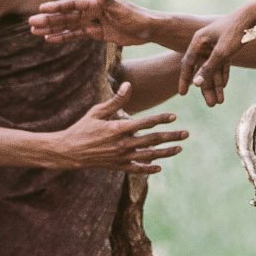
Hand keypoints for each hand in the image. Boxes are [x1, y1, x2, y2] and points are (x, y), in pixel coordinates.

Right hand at [28, 0, 152, 45]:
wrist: (149, 29)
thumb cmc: (137, 16)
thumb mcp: (122, 8)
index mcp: (95, 3)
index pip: (72, 4)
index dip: (57, 7)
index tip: (42, 8)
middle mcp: (91, 10)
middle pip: (66, 15)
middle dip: (49, 19)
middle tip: (31, 22)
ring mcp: (93, 22)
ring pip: (68, 25)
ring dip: (52, 28)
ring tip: (34, 31)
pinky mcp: (96, 33)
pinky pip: (76, 35)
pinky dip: (63, 37)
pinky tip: (50, 39)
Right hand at [52, 82, 187, 172]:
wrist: (69, 151)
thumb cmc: (82, 128)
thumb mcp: (97, 111)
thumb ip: (115, 100)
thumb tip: (128, 86)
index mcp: (118, 129)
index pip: (145, 123)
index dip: (160, 118)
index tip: (173, 116)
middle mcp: (122, 144)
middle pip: (152, 140)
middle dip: (170, 136)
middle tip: (186, 134)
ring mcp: (121, 157)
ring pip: (148, 156)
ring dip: (165, 152)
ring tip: (179, 148)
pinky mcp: (117, 166)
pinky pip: (136, 169)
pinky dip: (148, 169)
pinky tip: (158, 168)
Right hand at [178, 15, 247, 106]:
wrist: (254, 15)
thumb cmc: (236, 31)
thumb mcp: (222, 52)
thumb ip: (208, 68)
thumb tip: (195, 84)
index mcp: (198, 41)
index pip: (187, 64)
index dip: (185, 79)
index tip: (183, 94)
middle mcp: (205, 43)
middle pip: (202, 69)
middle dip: (206, 88)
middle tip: (210, 105)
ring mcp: (216, 45)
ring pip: (213, 69)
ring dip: (216, 85)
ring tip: (219, 102)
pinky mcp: (227, 46)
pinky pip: (222, 64)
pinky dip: (223, 75)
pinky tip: (224, 87)